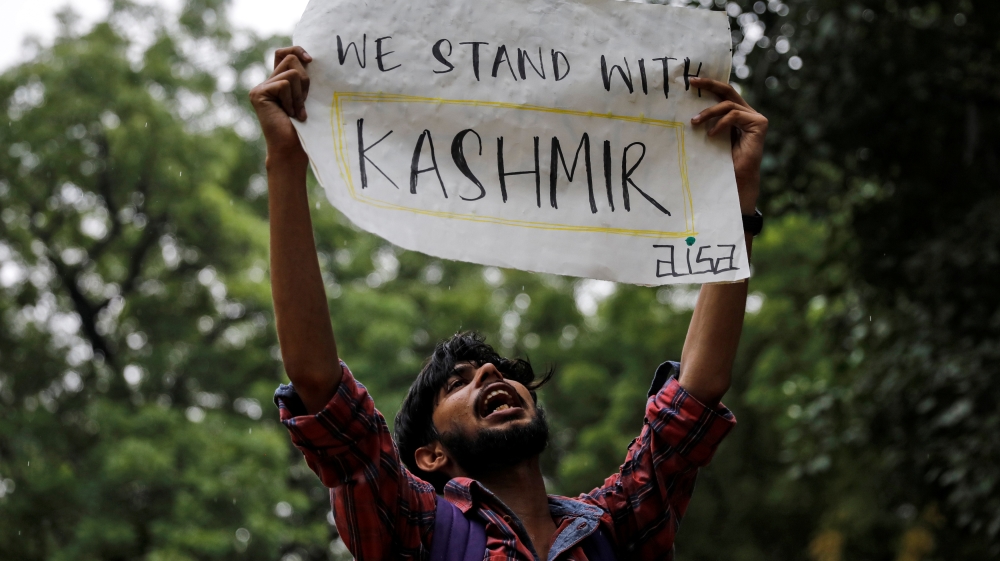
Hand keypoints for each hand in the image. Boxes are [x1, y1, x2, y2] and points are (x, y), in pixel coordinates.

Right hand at [249, 46, 312, 161]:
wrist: (292, 149)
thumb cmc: (304, 128)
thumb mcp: (307, 97)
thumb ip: (303, 79)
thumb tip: (309, 58)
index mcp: (278, 82)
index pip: (284, 53)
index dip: (297, 50)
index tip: (311, 60)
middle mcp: (266, 83)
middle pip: (291, 59)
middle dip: (305, 81)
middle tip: (303, 103)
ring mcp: (260, 88)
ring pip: (291, 73)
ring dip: (300, 94)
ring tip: (296, 112)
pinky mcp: (258, 93)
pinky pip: (284, 85)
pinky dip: (292, 101)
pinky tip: (289, 114)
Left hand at [689, 77, 767, 213]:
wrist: (736, 180)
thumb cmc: (721, 161)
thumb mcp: (711, 135)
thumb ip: (707, 121)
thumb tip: (687, 108)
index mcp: (736, 113)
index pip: (723, 94)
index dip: (709, 85)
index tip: (691, 81)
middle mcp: (747, 112)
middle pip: (728, 91)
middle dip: (709, 84)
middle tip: (692, 82)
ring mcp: (755, 117)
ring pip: (728, 104)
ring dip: (709, 112)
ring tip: (694, 122)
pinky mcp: (759, 124)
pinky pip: (735, 115)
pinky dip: (720, 123)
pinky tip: (711, 135)